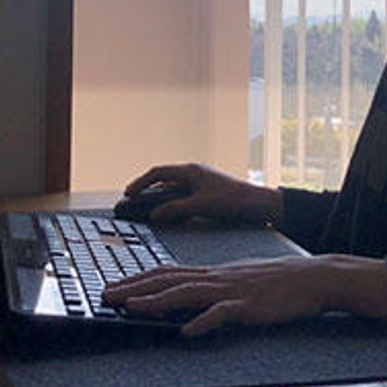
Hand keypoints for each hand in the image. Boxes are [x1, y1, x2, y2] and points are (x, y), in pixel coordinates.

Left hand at [101, 254, 386, 336]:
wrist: (313, 277)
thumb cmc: (279, 281)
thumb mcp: (241, 279)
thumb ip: (216, 288)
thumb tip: (192, 302)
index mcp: (214, 272)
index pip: (167, 272)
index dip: (139, 279)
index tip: (115, 285)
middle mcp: (217, 277)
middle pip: (167, 280)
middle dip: (134, 288)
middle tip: (107, 295)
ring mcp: (231, 290)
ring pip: (186, 293)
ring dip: (156, 301)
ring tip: (133, 308)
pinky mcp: (248, 305)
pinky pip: (222, 314)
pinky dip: (202, 323)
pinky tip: (187, 332)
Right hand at [123, 163, 281, 224]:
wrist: (259, 205)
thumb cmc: (233, 201)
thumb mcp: (200, 206)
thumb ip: (175, 209)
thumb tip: (154, 216)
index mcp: (190, 171)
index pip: (157, 173)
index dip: (140, 183)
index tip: (127, 194)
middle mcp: (194, 173)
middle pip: (163, 179)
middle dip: (146, 190)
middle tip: (132, 201)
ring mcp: (201, 182)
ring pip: (172, 188)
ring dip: (159, 198)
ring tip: (147, 209)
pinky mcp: (207, 193)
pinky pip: (182, 195)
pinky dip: (172, 204)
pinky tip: (170, 215)